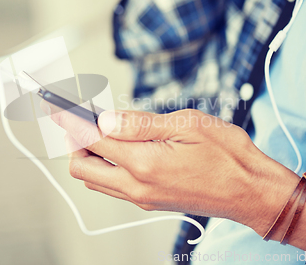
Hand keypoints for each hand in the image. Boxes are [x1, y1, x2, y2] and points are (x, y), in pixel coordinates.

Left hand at [41, 102, 299, 235]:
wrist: (251, 193)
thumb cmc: (228, 155)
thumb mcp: (187, 125)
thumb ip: (140, 124)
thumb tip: (104, 118)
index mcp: (143, 163)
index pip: (90, 138)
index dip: (69, 118)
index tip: (54, 104)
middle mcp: (135, 186)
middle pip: (81, 167)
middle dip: (72, 139)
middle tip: (80, 115)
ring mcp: (141, 198)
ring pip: (94, 180)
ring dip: (87, 154)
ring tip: (99, 128)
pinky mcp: (149, 202)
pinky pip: (113, 186)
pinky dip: (105, 166)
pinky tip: (120, 146)